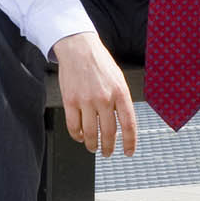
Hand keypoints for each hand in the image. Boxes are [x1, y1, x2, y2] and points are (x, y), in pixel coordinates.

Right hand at [51, 32, 137, 157]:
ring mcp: (86, 100)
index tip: (128, 151)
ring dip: (92, 145)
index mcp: (120, 93)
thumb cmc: (99, 62)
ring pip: (90, 133)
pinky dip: (77, 135)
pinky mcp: (70, 101)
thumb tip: (121, 123)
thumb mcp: (118, 79)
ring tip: (93, 147)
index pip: (128, 125)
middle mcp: (104, 98)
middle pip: (108, 133)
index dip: (129, 142)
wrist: (78, 48)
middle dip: (108, 147)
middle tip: (107, 152)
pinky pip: (73, 126)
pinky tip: (80, 136)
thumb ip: (121, 100)